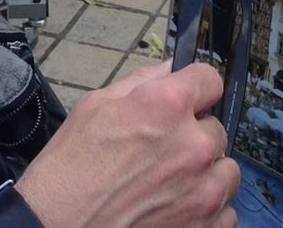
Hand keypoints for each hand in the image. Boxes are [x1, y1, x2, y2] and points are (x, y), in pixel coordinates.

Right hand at [15, 63, 238, 227]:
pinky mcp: (205, 227)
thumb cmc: (69, 167)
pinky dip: (208, 212)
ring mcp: (204, 191)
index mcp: (168, 105)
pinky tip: (177, 209)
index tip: (187, 101)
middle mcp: (194, 145)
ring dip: (206, 174)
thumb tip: (170, 70)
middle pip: (216, 129)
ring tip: (171, 184)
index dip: (195, 89)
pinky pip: (226, 212)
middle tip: (162, 152)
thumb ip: (143, 82)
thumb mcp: (95, 105)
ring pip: (226, 171)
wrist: (56, 226)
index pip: (210, 80)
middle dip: (193, 136)